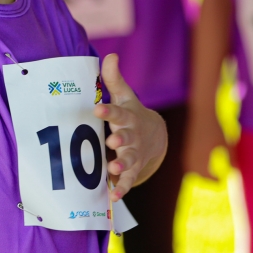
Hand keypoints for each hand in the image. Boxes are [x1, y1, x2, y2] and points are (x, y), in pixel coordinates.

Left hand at [93, 54, 167, 200]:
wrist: (155, 136)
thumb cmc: (131, 113)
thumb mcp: (124, 95)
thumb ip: (114, 78)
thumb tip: (110, 55)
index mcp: (129, 117)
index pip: (119, 112)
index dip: (108, 111)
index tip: (97, 109)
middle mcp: (133, 136)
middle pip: (128, 138)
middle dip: (121, 140)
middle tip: (112, 142)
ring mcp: (134, 154)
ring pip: (129, 160)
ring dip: (122, 165)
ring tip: (113, 169)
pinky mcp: (133, 170)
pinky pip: (128, 181)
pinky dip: (122, 189)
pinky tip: (113, 197)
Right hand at [182, 109, 227, 178]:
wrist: (202, 114)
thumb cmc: (216, 128)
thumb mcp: (226, 143)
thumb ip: (231, 157)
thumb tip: (234, 170)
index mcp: (203, 156)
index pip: (207, 175)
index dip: (215, 180)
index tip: (222, 182)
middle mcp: (194, 156)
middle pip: (197, 174)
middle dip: (206, 179)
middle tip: (216, 181)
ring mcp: (188, 152)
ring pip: (190, 169)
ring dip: (199, 174)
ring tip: (209, 175)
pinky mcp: (187, 148)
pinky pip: (188, 163)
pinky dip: (195, 167)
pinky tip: (202, 165)